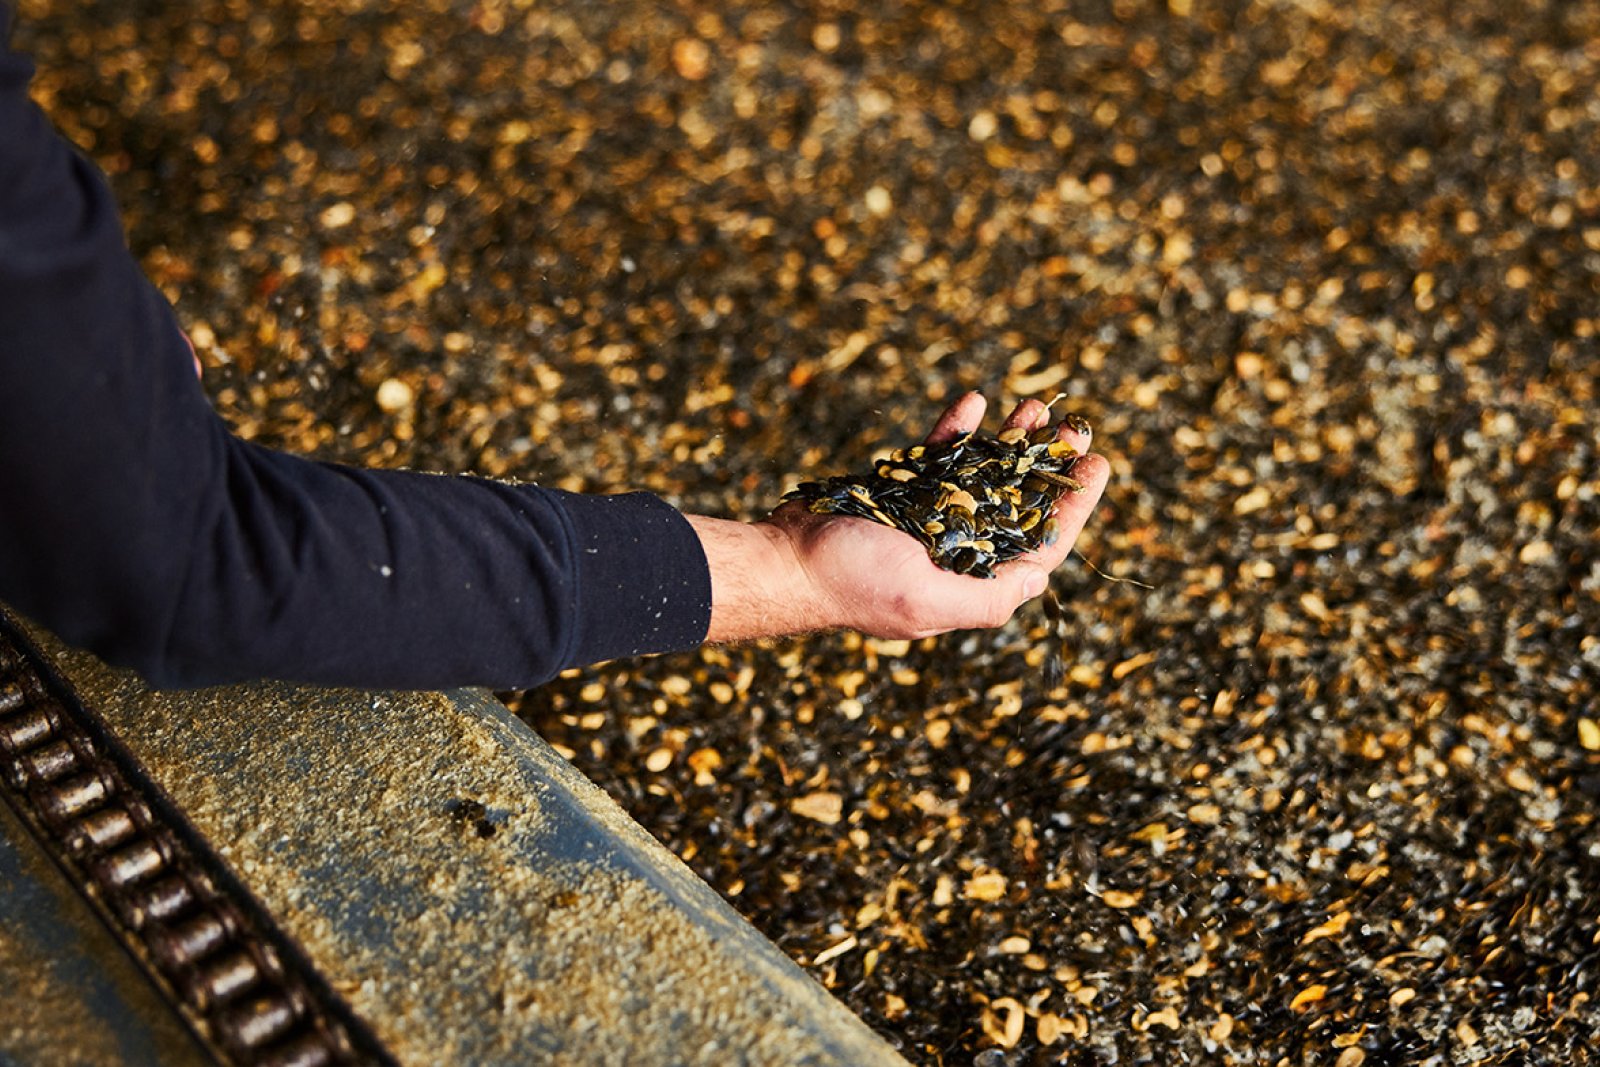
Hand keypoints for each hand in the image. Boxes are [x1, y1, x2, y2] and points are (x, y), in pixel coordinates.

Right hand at [761, 392, 1108, 638]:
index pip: (1039, 545)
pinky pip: (939, 453)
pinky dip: (957, 427)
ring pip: (984, 472)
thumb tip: (1040, 580)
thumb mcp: (927, 601)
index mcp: (970, 582)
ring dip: (1012, 438)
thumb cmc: (851, 584)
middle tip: (1074, 425)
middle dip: (1049, 463)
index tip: (1097, 465)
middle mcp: (955, 550)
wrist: (784, 558)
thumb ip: (986, 598)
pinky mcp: (899, 488)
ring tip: (1035, 405)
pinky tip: (974, 401)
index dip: (1073, 505)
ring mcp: (928, 516)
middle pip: (1019, 502)